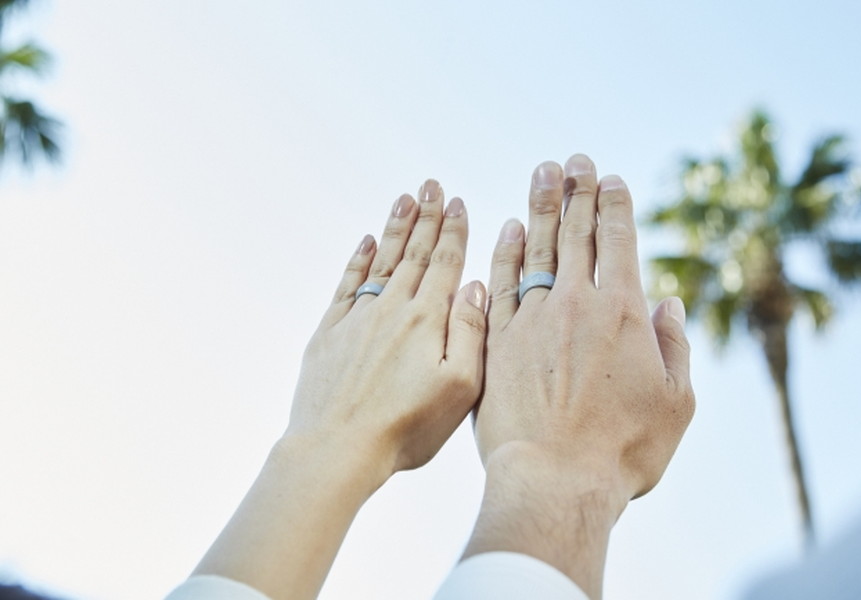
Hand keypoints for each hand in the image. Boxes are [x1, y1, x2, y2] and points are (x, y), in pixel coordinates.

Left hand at [290, 179, 486, 478]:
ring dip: (395, 229)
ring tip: (405, 198)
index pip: (444, 263)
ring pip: (382, 261)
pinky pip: (348, 283)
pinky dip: (359, 260)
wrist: (337, 447)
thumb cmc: (404, 427)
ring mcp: (358, 318)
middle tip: (431, 185)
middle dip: (426, 217)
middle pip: (414, 253)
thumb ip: (470, 333)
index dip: (453, 231)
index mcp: (427, 321)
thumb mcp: (459, 388)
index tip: (457, 203)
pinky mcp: (330, 333)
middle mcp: (392, 309)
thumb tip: (473, 288)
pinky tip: (366, 243)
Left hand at [464, 155, 693, 598]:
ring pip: (537, 247)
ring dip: (540, 207)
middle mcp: (576, 304)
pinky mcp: (497, 341)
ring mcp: (532, 319)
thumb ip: (674, 346)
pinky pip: (500, 283)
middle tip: (572, 159)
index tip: (610, 178)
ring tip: (542, 173)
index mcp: (623, 312)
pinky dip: (504, 253)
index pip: (619, 240)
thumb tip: (666, 303)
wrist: (555, 480)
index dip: (614, 204)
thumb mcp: (675, 403)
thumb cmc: (623, 451)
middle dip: (577, 190)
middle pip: (576, 232)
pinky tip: (507, 229)